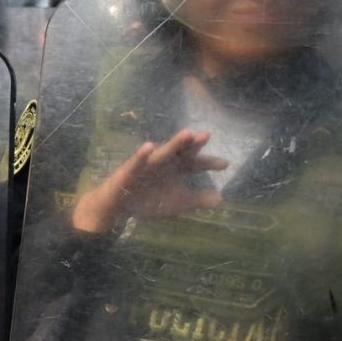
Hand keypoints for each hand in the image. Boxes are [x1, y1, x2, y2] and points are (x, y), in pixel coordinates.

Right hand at [70, 128, 225, 234]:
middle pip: (182, 151)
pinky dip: (142, 155)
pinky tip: (149, 147)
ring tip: (187, 133)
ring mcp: (147, 164)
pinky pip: (136, 161)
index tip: (224, 164)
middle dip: (193, 144)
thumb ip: (197, 199)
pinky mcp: (129, 170)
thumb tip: (221, 199)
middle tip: (206, 135)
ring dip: (174, 143)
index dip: (209, 163)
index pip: (195, 163)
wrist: (117, 206)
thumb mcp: (177, 202)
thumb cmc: (147, 200)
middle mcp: (164, 163)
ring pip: (163, 152)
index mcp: (176, 169)